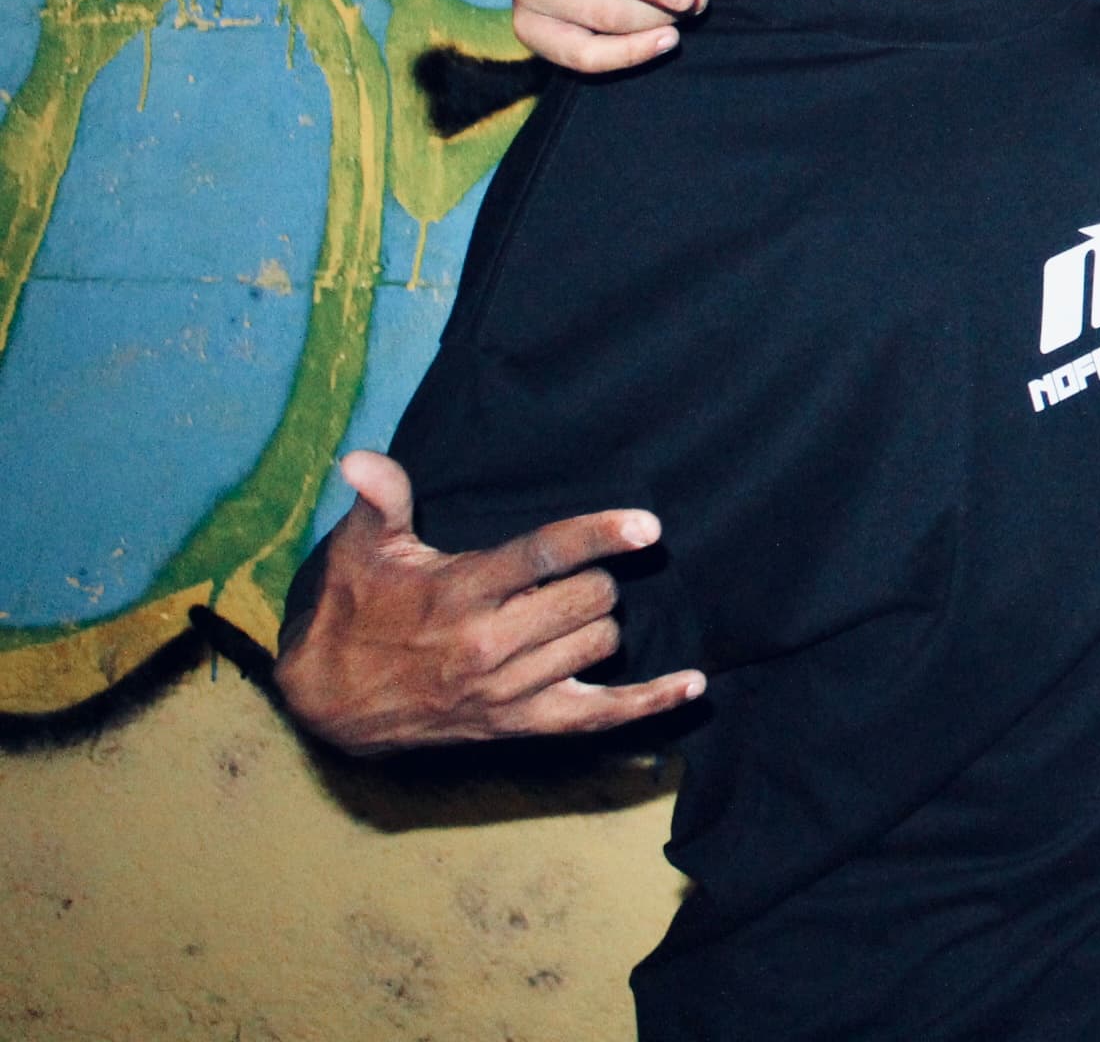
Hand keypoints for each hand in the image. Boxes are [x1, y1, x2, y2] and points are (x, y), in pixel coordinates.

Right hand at [272, 452, 702, 754]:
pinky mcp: (519, 724)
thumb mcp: (360, 550)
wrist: (327, 702)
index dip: (598, 536)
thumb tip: (362, 457)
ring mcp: (507, 691)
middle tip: (571, 573)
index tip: (646, 526)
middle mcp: (489, 644)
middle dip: (596, 577)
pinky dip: (649, 702)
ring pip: (599, 644)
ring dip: (599, 621)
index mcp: (460, 592)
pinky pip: (598, 717)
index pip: (542, 556)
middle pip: (589, 600)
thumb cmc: (354, 611)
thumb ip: (381, 500)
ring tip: (567, 611)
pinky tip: (690, 683)